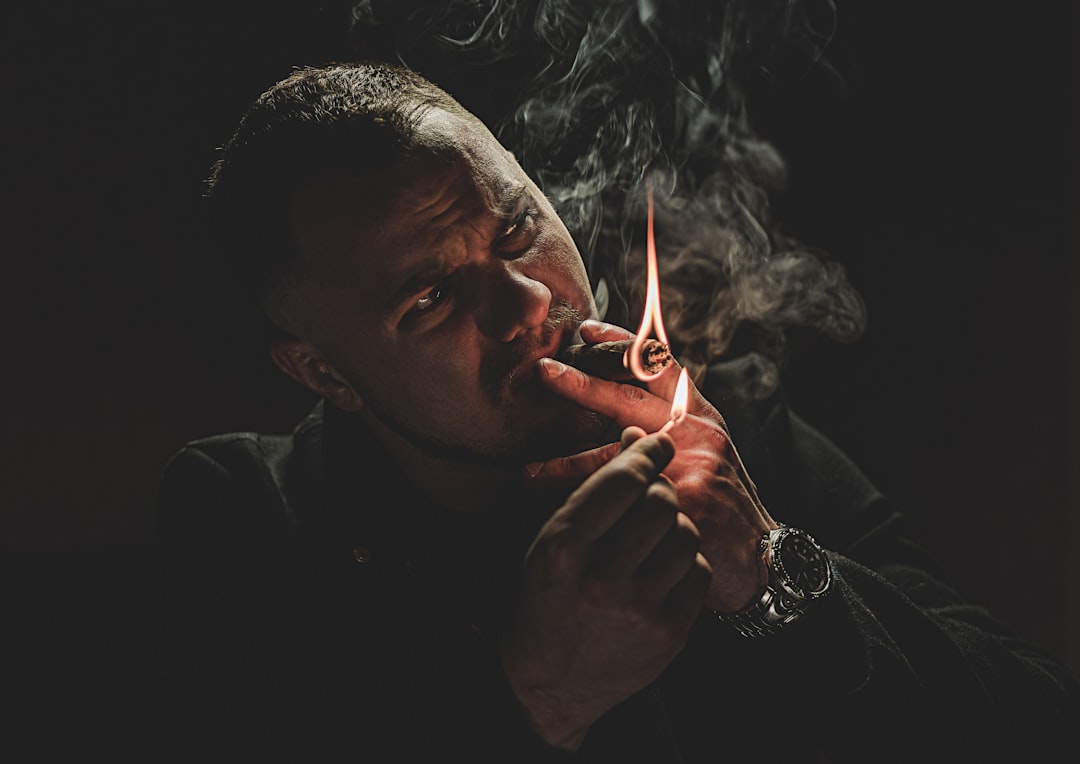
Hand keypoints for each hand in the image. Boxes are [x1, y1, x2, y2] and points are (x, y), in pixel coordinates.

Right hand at [502, 428, 710, 750]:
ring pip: (686, 534)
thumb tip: (639, 439)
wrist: (551, 681)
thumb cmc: (549, 598)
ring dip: (674, 524)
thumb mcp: (551, 540)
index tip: (656, 445)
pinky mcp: (670, 635)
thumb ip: (594, 491)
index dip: (646, 454)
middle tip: (652, 491)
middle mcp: (604, 580)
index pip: (623, 482)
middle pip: (660, 503)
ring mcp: (641, 611)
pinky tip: (661, 568)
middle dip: (660, 488)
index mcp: (565, 550)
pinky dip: (684, 561)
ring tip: (653, 535)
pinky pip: (698, 571)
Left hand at [526, 320, 774, 613]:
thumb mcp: (705, 451)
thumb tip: (614, 419)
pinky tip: (559, 511)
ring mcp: (692, 471)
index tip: (587, 331)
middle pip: (633, 400)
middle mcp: (697, 436)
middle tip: (544, 372)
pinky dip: (590, 508)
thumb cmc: (724, 499)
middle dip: (583, 385)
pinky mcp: (685, 510)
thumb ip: (664, 430)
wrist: (763, 556)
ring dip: (569, 463)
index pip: (661, 367)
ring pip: (619, 459)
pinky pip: (626, 505)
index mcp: (699, 416)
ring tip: (528, 471)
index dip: (625, 344)